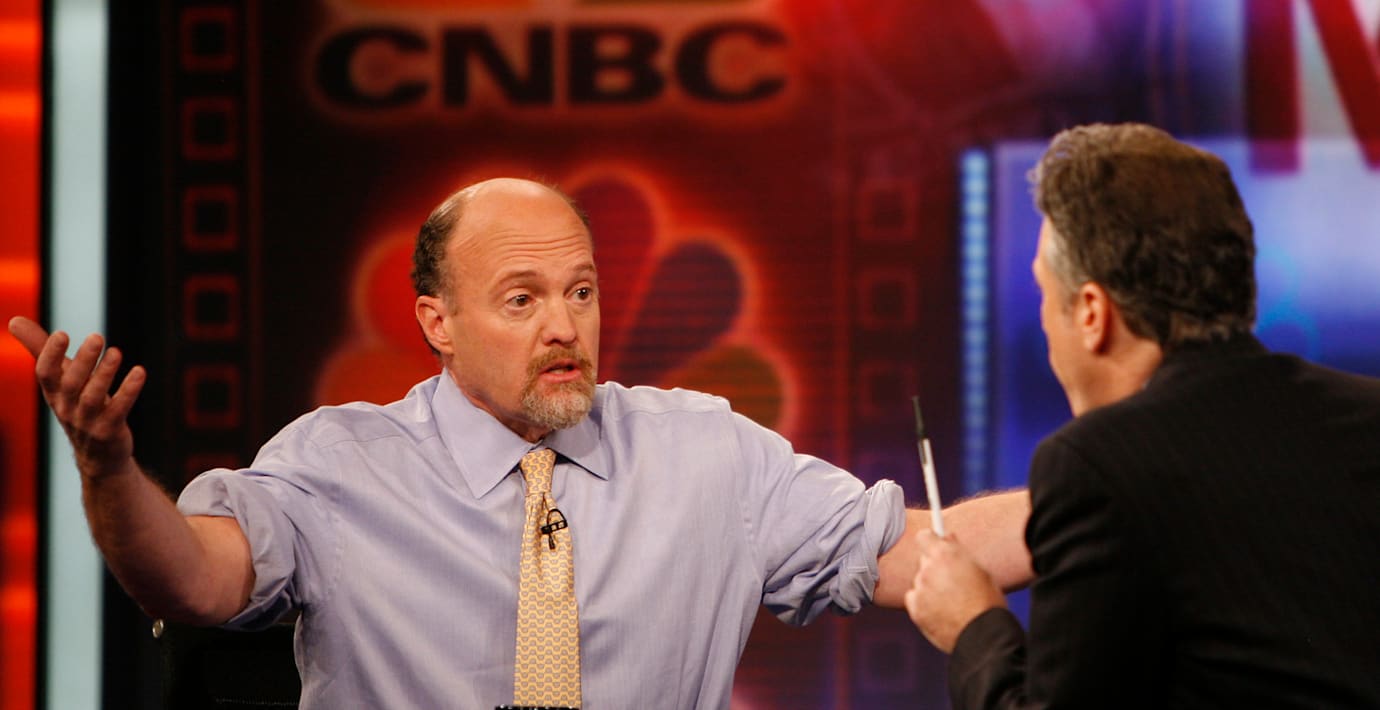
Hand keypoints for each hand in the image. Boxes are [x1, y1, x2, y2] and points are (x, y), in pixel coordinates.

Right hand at [9, 316, 145, 478]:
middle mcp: (66, 408)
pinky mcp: (109, 431)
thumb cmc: (78, 405)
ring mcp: (87, 422)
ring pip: (93, 398)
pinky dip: (129, 391)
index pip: (45, 374)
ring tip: (116, 352)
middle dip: (83, 361)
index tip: (61, 334)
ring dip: (105, 374)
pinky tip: (139, 372)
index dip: (51, 355)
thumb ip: (40, 348)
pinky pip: (119, 410)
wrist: (98, 455)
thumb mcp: (59, 378)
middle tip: (97, 336)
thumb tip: (13, 319)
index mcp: (53, 393)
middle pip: (71, 384)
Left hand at [903, 530, 1005, 652]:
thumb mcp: (980, 570)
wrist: (983, 635)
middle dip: (935, 568)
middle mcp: (928, 569)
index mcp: (945, 555)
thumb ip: (958, 551)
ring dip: (931, 587)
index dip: (931, 541)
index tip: (936, 547)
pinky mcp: (914, 609)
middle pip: (924, 561)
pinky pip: (915, 600)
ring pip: (921, 582)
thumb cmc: (987, 602)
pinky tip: (942, 612)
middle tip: (952, 581)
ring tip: (952, 602)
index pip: (924, 536)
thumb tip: (947, 537)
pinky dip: (924, 604)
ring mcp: (919, 590)